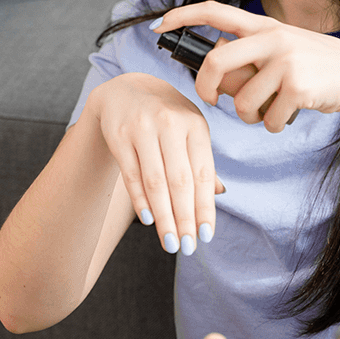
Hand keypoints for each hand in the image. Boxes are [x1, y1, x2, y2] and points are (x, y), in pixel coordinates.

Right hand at [86, 72, 220, 255]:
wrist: (126, 90)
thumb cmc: (166, 117)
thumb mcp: (189, 130)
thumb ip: (201, 161)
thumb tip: (220, 193)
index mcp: (196, 125)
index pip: (203, 173)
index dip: (205, 207)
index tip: (206, 235)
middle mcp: (171, 124)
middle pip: (180, 181)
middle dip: (185, 219)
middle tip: (188, 247)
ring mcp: (143, 128)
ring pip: (156, 181)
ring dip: (164, 217)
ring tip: (170, 242)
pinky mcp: (119, 136)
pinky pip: (132, 174)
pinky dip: (140, 200)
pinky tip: (149, 220)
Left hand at [152, 1, 339, 132]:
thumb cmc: (311, 69)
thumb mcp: (279, 53)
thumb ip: (247, 61)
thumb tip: (214, 81)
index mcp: (263, 26)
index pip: (215, 11)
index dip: (184, 16)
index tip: (159, 25)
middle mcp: (272, 38)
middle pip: (217, 62)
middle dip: (205, 87)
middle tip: (210, 101)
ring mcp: (286, 61)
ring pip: (242, 101)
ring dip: (250, 116)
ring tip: (268, 111)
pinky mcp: (298, 87)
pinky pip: (267, 119)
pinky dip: (272, 125)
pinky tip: (287, 116)